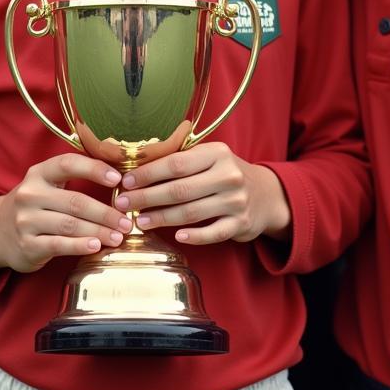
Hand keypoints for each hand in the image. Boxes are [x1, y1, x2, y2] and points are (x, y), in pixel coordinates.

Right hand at [0, 153, 132, 273]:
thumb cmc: (35, 205)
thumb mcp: (46, 185)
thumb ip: (73, 179)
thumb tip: (119, 178)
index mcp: (39, 173)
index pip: (68, 164)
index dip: (94, 169)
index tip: (118, 179)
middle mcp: (30, 194)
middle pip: (75, 201)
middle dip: (106, 212)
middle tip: (127, 220)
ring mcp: (26, 220)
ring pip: (70, 224)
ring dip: (99, 231)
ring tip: (119, 236)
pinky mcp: (27, 245)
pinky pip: (58, 244)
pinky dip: (80, 245)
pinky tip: (97, 246)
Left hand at [112, 142, 289, 245]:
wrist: (266, 194)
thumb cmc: (224, 173)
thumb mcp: (208, 157)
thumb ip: (180, 160)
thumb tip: (137, 166)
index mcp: (216, 153)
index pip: (176, 163)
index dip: (148, 173)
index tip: (126, 181)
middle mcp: (228, 175)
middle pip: (180, 189)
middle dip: (147, 197)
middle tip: (124, 203)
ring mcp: (236, 201)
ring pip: (192, 212)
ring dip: (162, 217)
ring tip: (140, 220)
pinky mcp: (241, 224)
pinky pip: (213, 233)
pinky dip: (194, 236)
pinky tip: (176, 236)